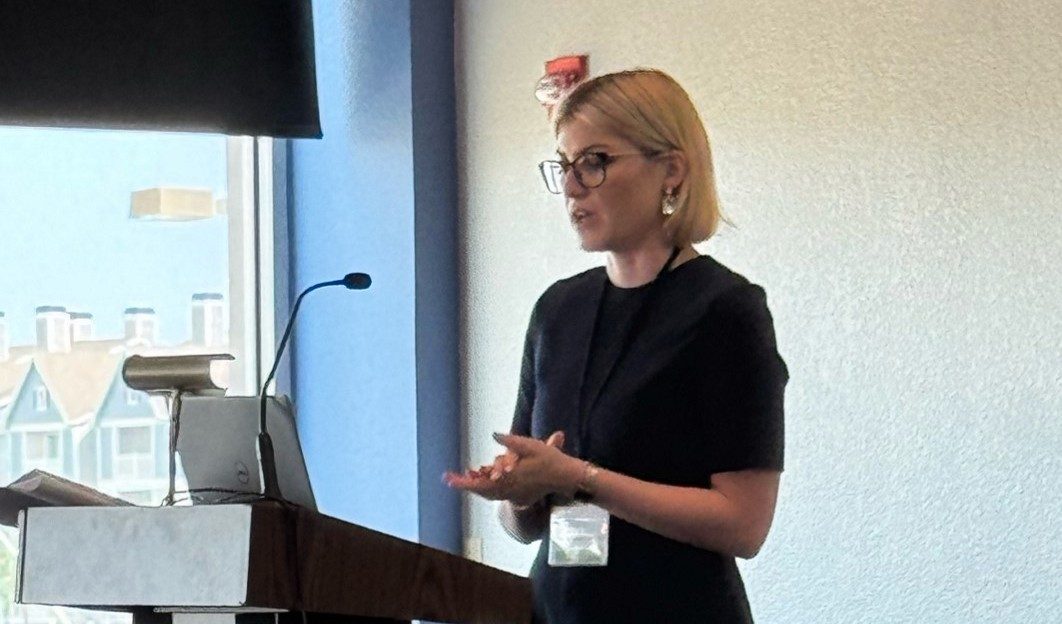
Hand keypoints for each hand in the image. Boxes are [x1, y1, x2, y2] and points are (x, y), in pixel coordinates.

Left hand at [444, 431, 571, 505]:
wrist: (565, 477)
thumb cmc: (550, 459)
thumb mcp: (532, 445)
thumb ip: (511, 441)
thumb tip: (494, 434)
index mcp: (510, 478)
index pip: (482, 483)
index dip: (465, 482)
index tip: (450, 479)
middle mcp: (509, 489)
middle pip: (481, 490)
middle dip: (464, 484)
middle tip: (448, 479)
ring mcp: (514, 494)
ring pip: (488, 494)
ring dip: (474, 487)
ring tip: (461, 479)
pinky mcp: (518, 496)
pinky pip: (497, 495)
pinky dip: (486, 490)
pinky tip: (481, 483)